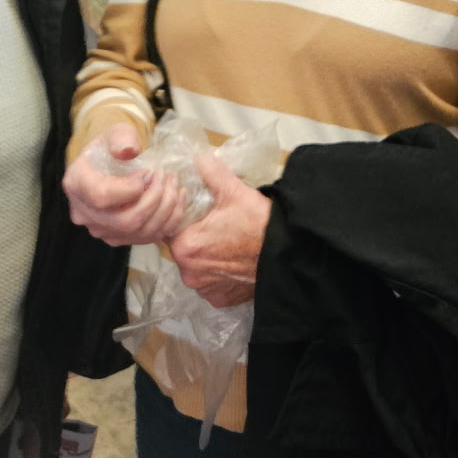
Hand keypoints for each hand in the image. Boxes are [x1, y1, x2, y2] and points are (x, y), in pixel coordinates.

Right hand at [63, 123, 189, 246]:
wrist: (108, 165)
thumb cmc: (111, 148)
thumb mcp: (115, 133)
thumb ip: (121, 138)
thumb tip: (130, 151)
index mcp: (76, 184)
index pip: (102, 197)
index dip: (131, 187)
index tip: (149, 171)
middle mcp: (84, 213)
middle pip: (125, 221)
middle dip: (155, 199)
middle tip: (167, 177)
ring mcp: (101, 230)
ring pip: (138, 232)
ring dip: (165, 210)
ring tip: (174, 185)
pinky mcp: (117, 238)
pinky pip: (146, 238)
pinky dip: (167, 221)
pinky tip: (176, 200)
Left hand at [169, 151, 269, 308]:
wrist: (286, 254)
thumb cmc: (258, 223)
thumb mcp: (233, 191)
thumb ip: (210, 172)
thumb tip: (199, 158)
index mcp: (185, 247)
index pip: (171, 229)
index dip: (183, 218)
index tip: (199, 212)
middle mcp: (190, 273)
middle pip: (183, 249)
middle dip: (195, 236)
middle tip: (215, 224)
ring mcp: (205, 289)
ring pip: (196, 267)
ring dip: (206, 256)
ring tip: (226, 241)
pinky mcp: (220, 299)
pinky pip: (211, 284)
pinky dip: (219, 273)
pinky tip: (232, 260)